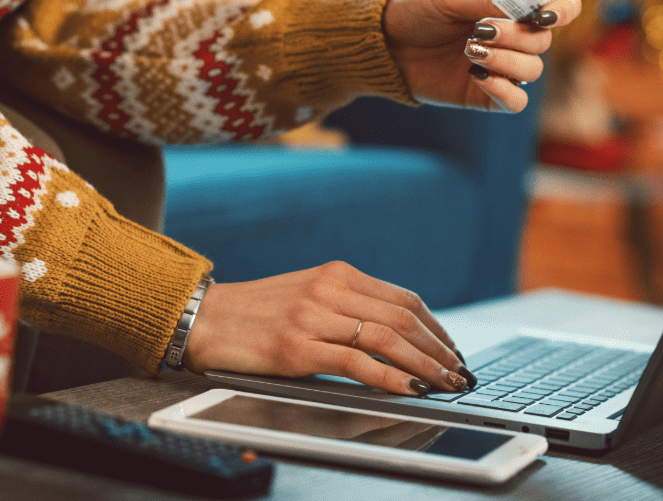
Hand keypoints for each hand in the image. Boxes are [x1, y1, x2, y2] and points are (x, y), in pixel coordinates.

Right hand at [182, 262, 474, 394]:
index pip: (404, 299)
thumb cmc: (256, 313)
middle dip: (438, 349)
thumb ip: (348, 306)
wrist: (204, 319)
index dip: (435, 327)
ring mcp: (314, 317)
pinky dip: (390, 377)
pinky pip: (356, 364)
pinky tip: (409, 389)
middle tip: (458, 372)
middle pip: (403, 319)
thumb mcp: (308, 295)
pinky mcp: (298, 348)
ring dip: (424, 365)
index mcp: (337, 274)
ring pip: (387, 339)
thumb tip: (396, 334)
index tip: (452, 349)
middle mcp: (330, 289)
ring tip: (444, 384)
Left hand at [382, 0, 581, 112]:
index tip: (543, 15)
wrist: (386, 44)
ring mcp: (503, 65)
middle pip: (544, 40)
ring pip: (533, 70)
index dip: (562, 9)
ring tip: (469, 51)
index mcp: (512, 2)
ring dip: (505, 60)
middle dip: (515, 36)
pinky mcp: (488, 94)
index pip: (559, 5)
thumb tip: (517, 12)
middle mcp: (514, 34)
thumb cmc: (418, 10)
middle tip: (479, 31)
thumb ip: (487, 0)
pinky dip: (504, 90)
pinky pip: (517, 102)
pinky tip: (478, 76)